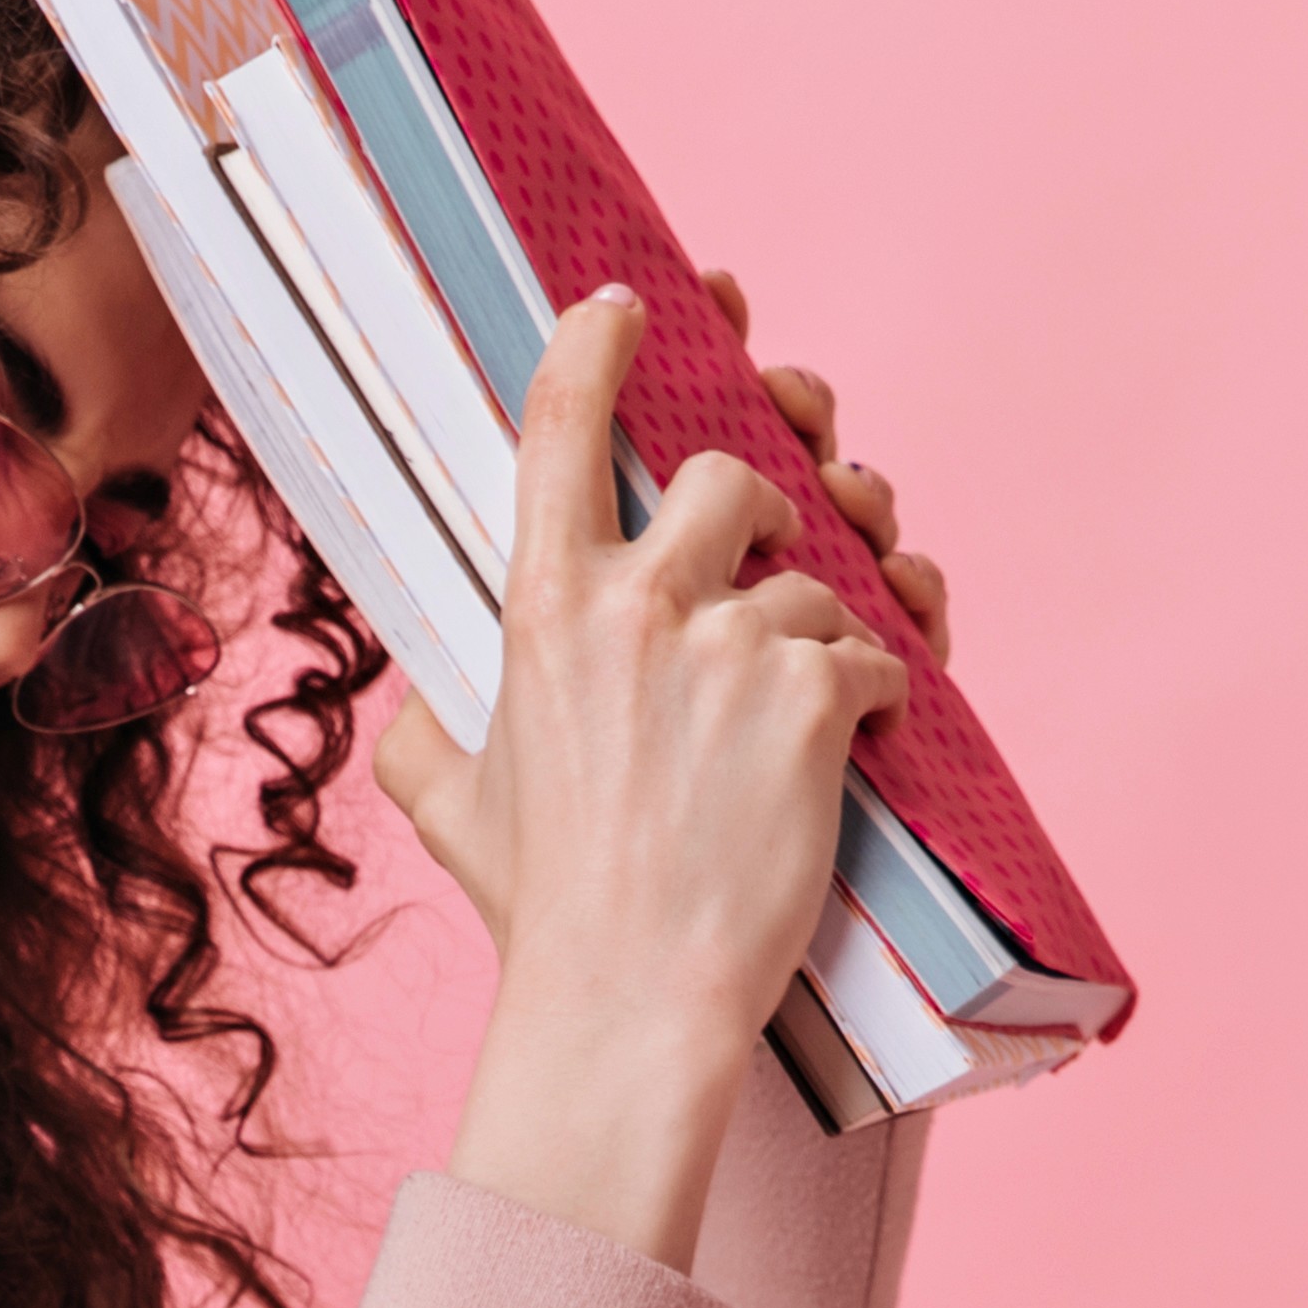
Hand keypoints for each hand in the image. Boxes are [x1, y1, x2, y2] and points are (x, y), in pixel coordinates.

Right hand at [379, 285, 914, 1267]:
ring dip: (826, 626)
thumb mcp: (444, 800)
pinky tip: (854, 747)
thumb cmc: (542, 909)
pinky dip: (882, 698)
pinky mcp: (815, 697)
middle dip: (763, 509)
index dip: (603, 341)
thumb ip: (430, 724)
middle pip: (729, 473)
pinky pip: (881, 652)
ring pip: (819, 574)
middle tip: (767, 560)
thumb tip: (425, 702)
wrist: (627, 1001)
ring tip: (803, 698)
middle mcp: (635, 603)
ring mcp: (732, 644)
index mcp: (540, 607)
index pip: (563, 423)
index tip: (636, 305)